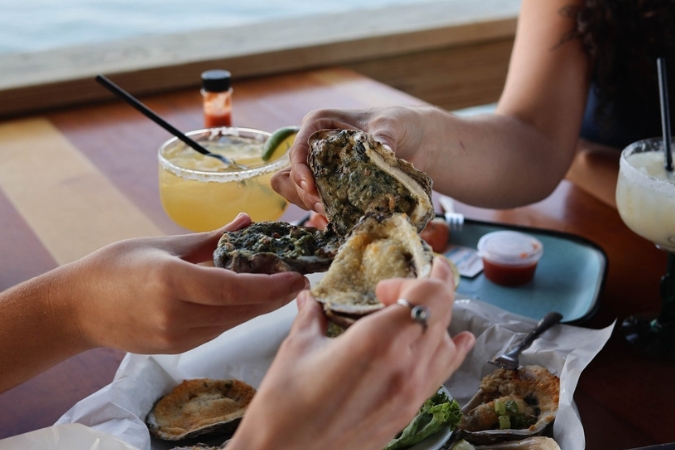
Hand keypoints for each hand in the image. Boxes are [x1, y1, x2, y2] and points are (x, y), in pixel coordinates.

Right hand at [60, 213, 307, 353]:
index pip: (235, 290)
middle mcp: (176, 315)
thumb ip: (211, 238)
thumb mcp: (165, 244)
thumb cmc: (116, 266)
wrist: (77, 308)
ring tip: (280, 286)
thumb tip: (248, 221)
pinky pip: (217, 330)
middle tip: (299, 279)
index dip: (272, 286)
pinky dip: (236, 314)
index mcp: (171, 282)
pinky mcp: (176, 348)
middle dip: (275, 297)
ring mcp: (175, 337)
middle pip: (241, 310)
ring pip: (233, 322)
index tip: (298, 276)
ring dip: (259, 306)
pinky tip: (247, 299)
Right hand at [228, 256, 474, 449]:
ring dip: (441, 317)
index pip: (429, 294)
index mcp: (380, 341)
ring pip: (448, 341)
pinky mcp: (409, 412)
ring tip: (426, 304)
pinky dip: (451, 351)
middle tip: (425, 271)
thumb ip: (312, 316)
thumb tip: (309, 298)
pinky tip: (458, 342)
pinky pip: (443, 373)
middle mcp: (406, 366)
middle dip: (436, 286)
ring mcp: (412, 392)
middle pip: (444, 312)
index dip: (414, 279)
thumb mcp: (297, 349)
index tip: (383, 288)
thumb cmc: (285, 406)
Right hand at [271, 106, 440, 212]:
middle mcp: (314, 147)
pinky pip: (314, 203)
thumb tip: (383, 150)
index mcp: (320, 124)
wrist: (414, 140)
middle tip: (324, 207)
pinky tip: (335, 220)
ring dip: (310, 205)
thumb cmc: (398, 123)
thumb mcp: (392, 124)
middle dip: (303, 193)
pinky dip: (321, 213)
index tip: (310, 187)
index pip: (298, 148)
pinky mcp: (331, 186)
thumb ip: (384, 136)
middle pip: (290, 174)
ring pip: (297, 191)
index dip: (299, 169)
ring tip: (332, 215)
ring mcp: (320, 168)